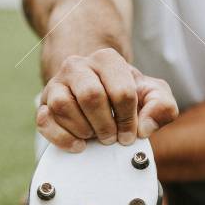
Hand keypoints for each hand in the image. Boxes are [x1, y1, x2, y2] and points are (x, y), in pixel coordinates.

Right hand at [37, 49, 177, 150]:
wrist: (99, 91)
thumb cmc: (126, 94)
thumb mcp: (152, 95)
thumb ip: (162, 106)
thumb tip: (144, 127)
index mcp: (107, 59)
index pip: (121, 91)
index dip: (129, 119)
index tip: (131, 133)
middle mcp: (77, 65)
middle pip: (91, 96)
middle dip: (105, 125)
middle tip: (112, 137)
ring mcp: (56, 83)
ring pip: (62, 105)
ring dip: (83, 129)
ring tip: (94, 135)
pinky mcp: (42, 104)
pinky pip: (44, 121)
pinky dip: (62, 138)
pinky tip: (78, 144)